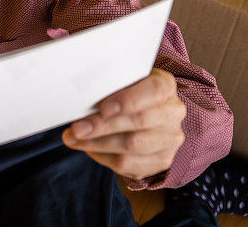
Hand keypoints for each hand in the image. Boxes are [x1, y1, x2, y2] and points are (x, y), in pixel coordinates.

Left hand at [62, 68, 185, 180]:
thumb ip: (108, 86)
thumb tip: (80, 99)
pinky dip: (104, 157)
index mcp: (166, 85)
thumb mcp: (121, 81)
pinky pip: (130, 165)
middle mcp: (173, 112)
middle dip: (104, 126)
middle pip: (140, 121)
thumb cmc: (126, 92)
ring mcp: (171, 138)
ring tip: (74, 139)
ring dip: (98, 144)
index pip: (154, 91)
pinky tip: (89, 149)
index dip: (129, 100)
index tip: (103, 108)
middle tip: (77, 128)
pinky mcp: (162, 160)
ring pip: (133, 146)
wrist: (144, 111)